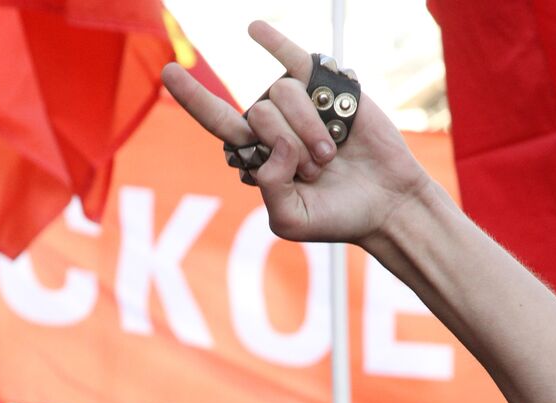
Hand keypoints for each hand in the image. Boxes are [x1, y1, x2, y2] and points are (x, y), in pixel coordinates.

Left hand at [161, 21, 432, 248]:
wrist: (384, 203)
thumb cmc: (336, 216)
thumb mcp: (290, 220)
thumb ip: (270, 189)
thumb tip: (275, 144)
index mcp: (256, 155)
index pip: (218, 121)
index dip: (194, 97)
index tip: (170, 72)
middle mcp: (272, 126)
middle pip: (256, 115)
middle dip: (288, 146)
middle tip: (316, 172)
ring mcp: (299, 104)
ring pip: (282, 94)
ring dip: (309, 131)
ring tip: (330, 156)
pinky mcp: (329, 87)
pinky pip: (297, 57)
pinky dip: (275, 41)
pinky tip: (252, 29)